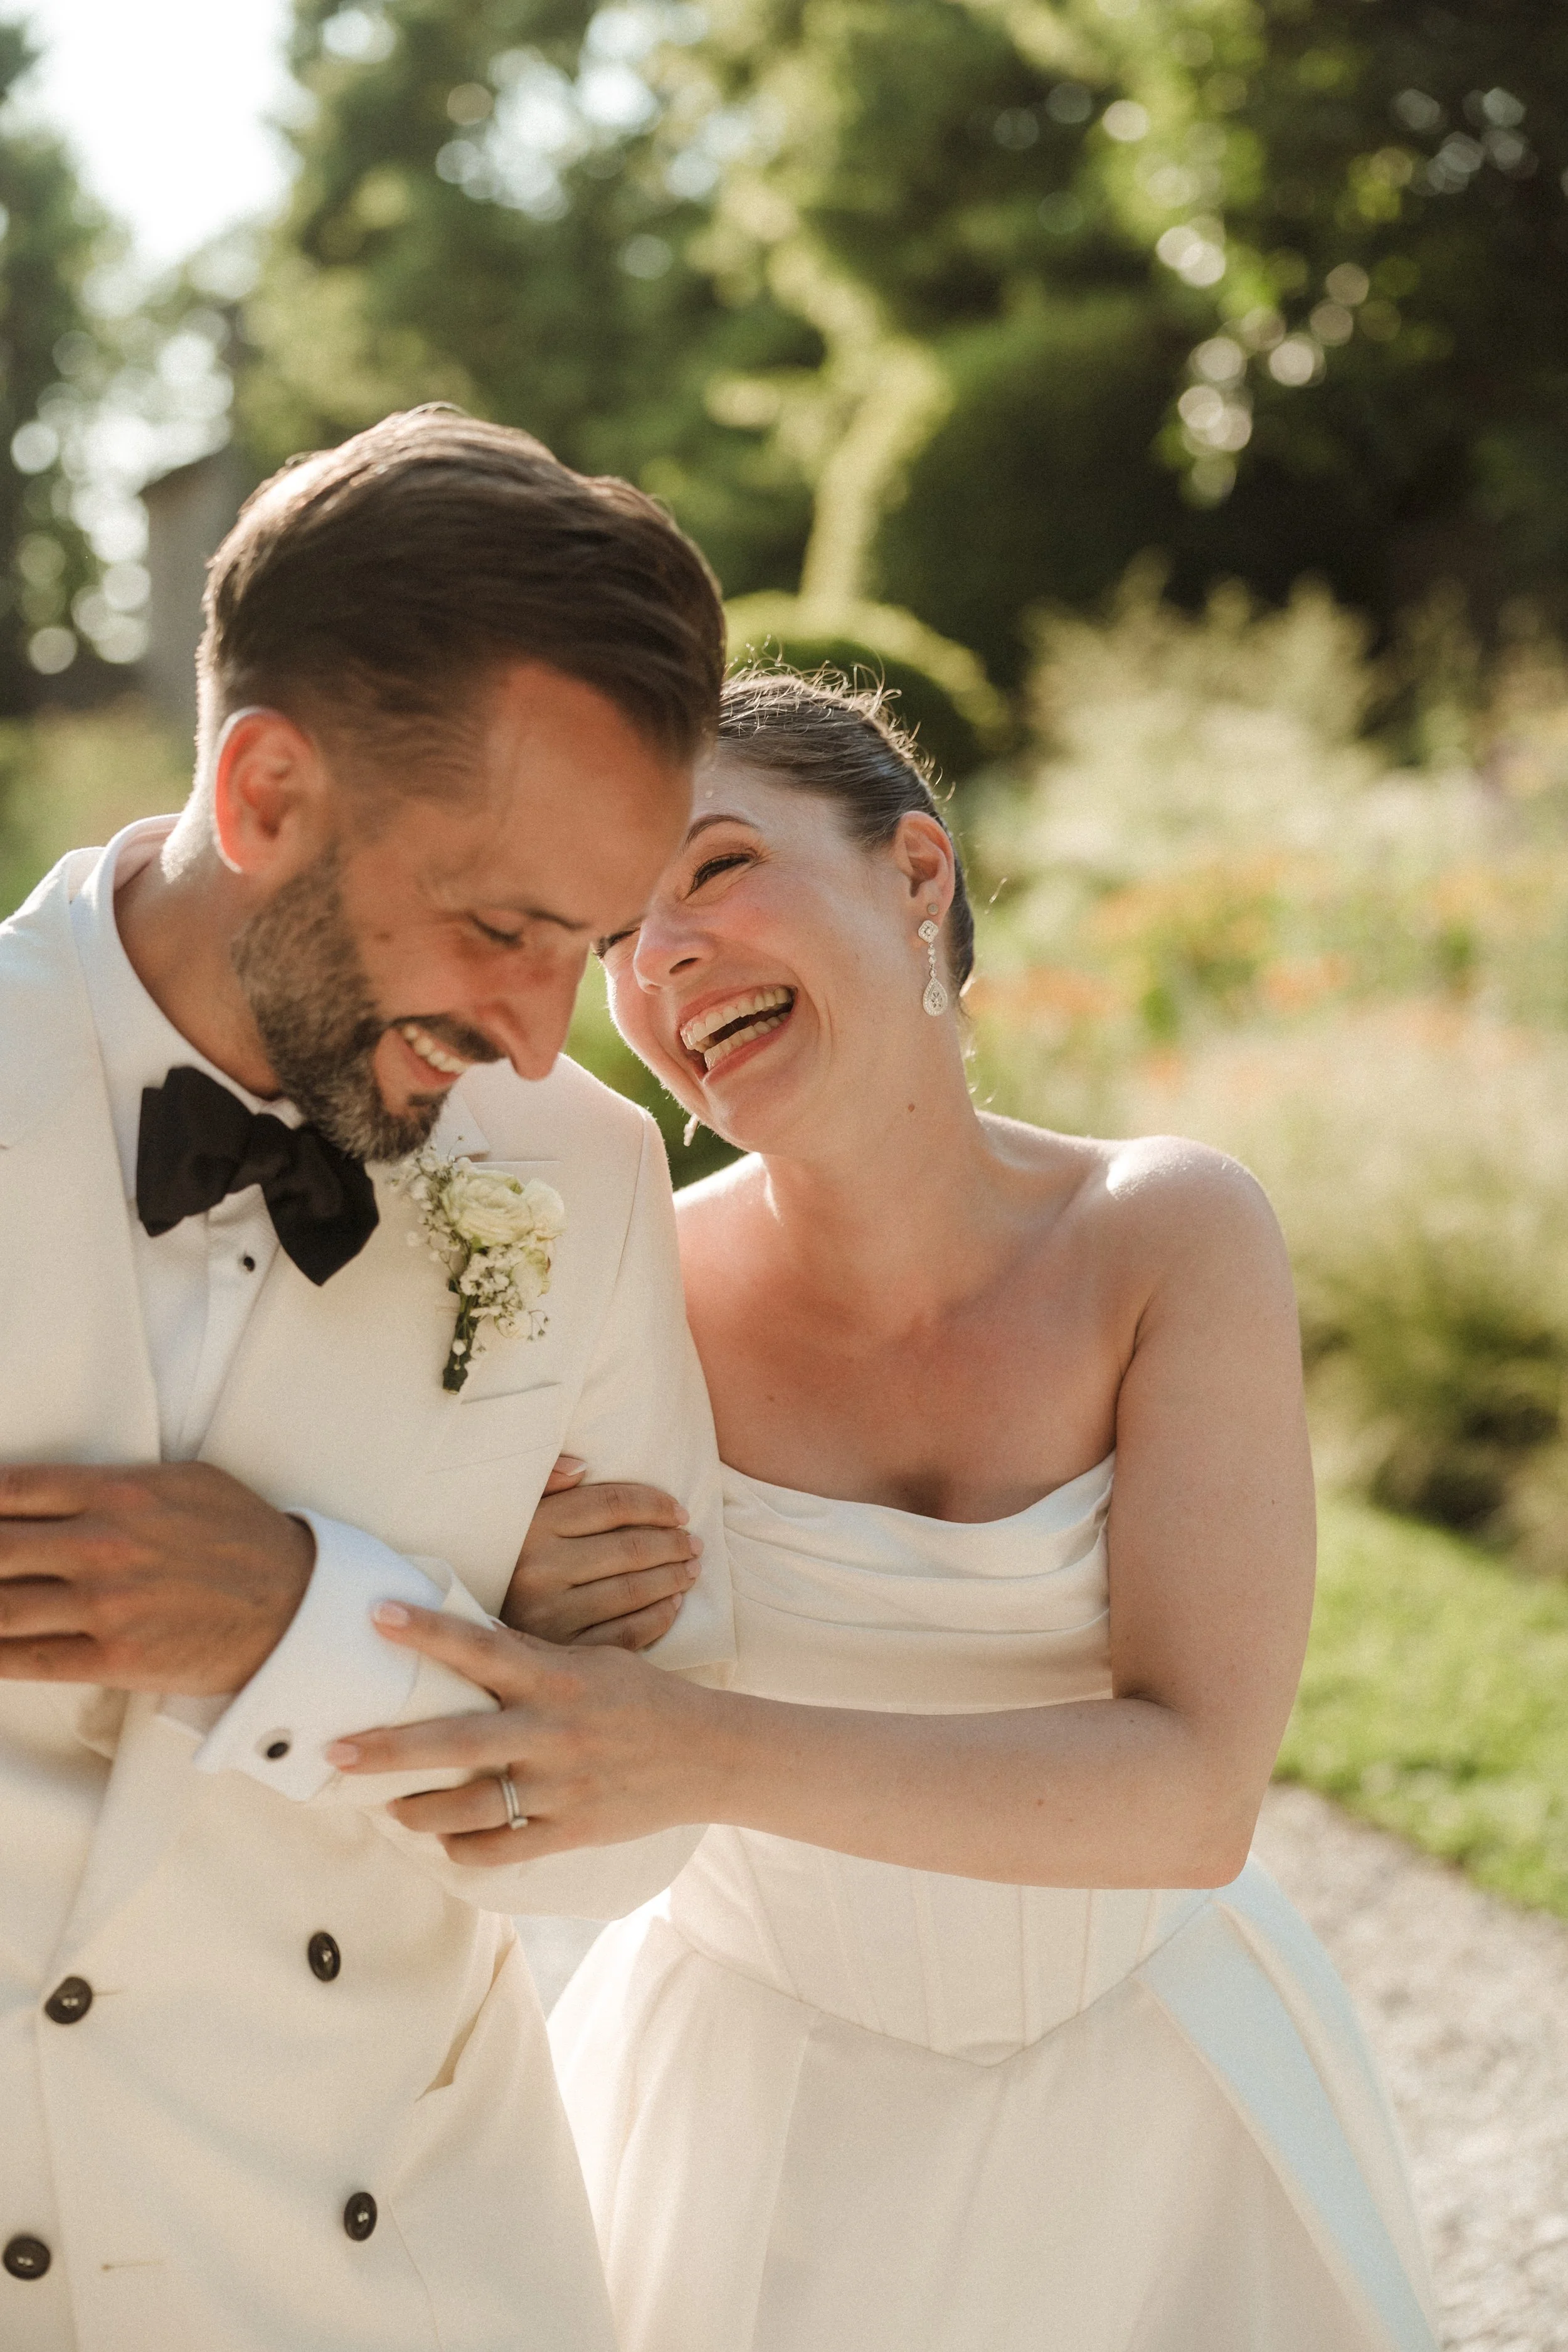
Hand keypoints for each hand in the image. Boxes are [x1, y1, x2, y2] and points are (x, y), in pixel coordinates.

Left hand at [0, 1462, 314, 1692]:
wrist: (296, 1603)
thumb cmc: (242, 1536)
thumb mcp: (186, 1480)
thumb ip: (116, 1481)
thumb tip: (54, 1489)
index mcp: (118, 1491)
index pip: (11, 1488)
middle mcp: (103, 1544)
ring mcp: (106, 1605)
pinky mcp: (116, 1657)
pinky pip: (28, 1660)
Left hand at [326, 1603, 723, 1863]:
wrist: (707, 1754)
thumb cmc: (640, 1698)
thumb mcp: (591, 1661)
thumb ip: (531, 1658)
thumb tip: (467, 1636)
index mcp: (556, 1680)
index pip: (482, 1648)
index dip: (428, 1631)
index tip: (377, 1615)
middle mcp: (552, 1732)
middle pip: (456, 1742)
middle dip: (390, 1749)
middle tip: (334, 1749)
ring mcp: (558, 1787)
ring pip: (468, 1808)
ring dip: (416, 1810)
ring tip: (383, 1805)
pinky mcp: (568, 1831)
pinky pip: (499, 1849)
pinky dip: (463, 1847)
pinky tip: (442, 1838)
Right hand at [503, 1455, 701, 1650]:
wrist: (479, 1634)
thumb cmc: (510, 1564)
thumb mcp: (516, 1517)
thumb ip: (545, 1484)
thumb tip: (582, 1466)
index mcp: (532, 1528)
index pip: (611, 1505)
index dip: (654, 1504)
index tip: (680, 1512)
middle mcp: (539, 1571)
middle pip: (630, 1549)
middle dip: (673, 1544)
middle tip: (694, 1543)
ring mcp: (552, 1616)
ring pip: (633, 1591)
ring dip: (673, 1578)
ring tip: (691, 1570)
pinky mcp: (565, 1653)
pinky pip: (627, 1633)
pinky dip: (659, 1617)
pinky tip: (673, 1604)